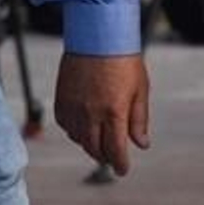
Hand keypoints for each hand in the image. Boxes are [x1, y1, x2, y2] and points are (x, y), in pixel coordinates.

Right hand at [55, 53, 149, 174]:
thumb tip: (141, 144)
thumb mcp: (140, 88)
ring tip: (99, 141)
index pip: (115, 150)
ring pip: (79, 140)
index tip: (123, 169)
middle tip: (112, 157)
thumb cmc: (123, 58)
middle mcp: (91, 113)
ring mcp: (74, 107)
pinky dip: (75, 131)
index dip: (120, 164)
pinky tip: (84, 126)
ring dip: (90, 144)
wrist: (97, 34)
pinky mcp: (62, 100)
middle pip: (95, 149)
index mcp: (114, 111)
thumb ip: (139, 119)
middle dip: (105, 157)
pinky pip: (66, 126)